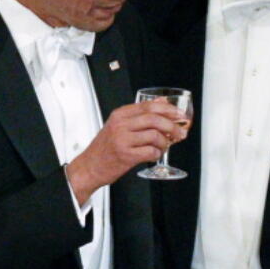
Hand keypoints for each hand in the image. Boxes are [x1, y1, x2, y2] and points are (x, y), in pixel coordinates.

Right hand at [67, 100, 187, 203]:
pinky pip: (151, 152)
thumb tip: (162, 102)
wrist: (89, 166)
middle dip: (172, 126)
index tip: (180, 115)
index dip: (168, 110)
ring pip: (155, 136)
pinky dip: (157, 154)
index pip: (149, 106)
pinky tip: (153, 155)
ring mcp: (122, 140)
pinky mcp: (126, 156)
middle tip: (180, 133)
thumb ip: (139, 114)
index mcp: (120, 114)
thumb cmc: (105, 147)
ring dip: (165, 143)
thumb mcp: (119, 125)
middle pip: (154, 119)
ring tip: (163, 147)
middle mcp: (121, 125)